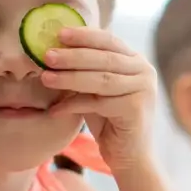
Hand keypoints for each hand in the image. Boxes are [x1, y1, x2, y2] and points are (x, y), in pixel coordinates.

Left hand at [42, 27, 156, 171]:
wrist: (128, 156)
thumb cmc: (109, 121)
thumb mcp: (96, 90)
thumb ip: (86, 70)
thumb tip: (54, 50)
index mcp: (136, 62)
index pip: (109, 41)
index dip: (84, 36)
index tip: (59, 34)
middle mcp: (144, 72)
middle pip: (104, 58)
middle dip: (73, 56)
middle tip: (47, 56)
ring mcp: (143, 90)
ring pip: (100, 79)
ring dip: (70, 78)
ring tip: (46, 78)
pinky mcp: (135, 108)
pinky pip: (98, 102)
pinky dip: (73, 105)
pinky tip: (54, 110)